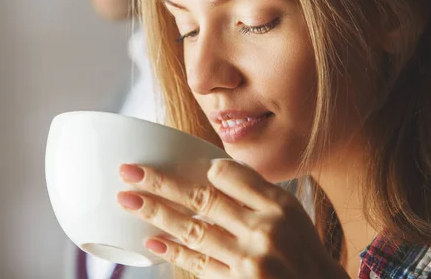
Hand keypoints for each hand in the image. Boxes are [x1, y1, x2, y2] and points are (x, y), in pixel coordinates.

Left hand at [116, 159, 347, 277]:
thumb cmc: (302, 251)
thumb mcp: (292, 213)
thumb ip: (254, 192)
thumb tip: (209, 172)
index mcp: (278, 204)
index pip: (229, 174)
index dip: (202, 168)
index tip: (183, 166)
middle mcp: (264, 229)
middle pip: (202, 198)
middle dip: (160, 183)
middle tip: (129, 172)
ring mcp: (249, 260)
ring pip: (193, 230)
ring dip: (156, 214)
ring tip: (128, 200)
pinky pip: (198, 264)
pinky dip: (174, 252)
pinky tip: (151, 242)